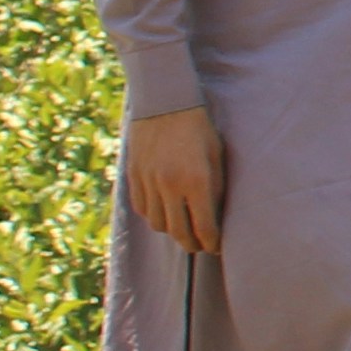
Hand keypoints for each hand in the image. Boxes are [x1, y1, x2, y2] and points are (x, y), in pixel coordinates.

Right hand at [127, 105, 224, 254]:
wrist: (165, 104)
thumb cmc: (199, 128)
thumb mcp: (216, 156)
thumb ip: (215, 188)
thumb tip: (215, 216)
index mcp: (196, 181)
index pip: (203, 226)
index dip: (211, 241)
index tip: (216, 247)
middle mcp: (169, 186)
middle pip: (178, 232)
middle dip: (191, 244)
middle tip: (200, 246)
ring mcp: (148, 182)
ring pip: (157, 224)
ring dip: (171, 231)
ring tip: (183, 229)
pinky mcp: (133, 177)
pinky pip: (142, 209)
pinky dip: (154, 216)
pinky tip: (164, 213)